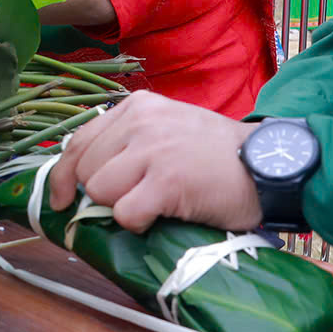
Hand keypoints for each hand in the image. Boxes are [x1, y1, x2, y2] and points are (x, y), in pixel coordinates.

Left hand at [44, 90, 259, 233]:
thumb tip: (83, 175)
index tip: (61, 199)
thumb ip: (129, 140)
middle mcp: (140, 122)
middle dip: (99, 195)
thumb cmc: (218, 154)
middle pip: (84, 171)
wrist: (271, 163)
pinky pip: (125, 213)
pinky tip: (160, 217)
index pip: (78, 142)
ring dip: (120, 208)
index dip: (62, 176)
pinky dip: (137, 224)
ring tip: (153, 205)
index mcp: (136, 107)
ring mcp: (153, 150)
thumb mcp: (168, 128)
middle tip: (129, 203)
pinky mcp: (168, 181)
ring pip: (99, 192)